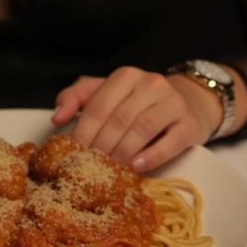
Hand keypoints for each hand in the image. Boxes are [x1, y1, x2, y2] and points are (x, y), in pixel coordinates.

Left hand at [52, 67, 221, 171]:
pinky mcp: (190, 124)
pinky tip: (137, 166)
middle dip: (101, 147)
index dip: (83, 132)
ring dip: (123, 152)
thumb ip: (77, 97)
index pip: (99, 106)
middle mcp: (150, 84)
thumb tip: (56, 118)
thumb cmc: (139, 101)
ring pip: (142, 128)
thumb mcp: (107, 92)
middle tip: (89, 168)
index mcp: (126, 76)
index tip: (73, 154)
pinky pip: (170, 142)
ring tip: (111, 170)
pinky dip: (151, 156)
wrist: (188, 101)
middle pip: (119, 119)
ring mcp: (173, 102)